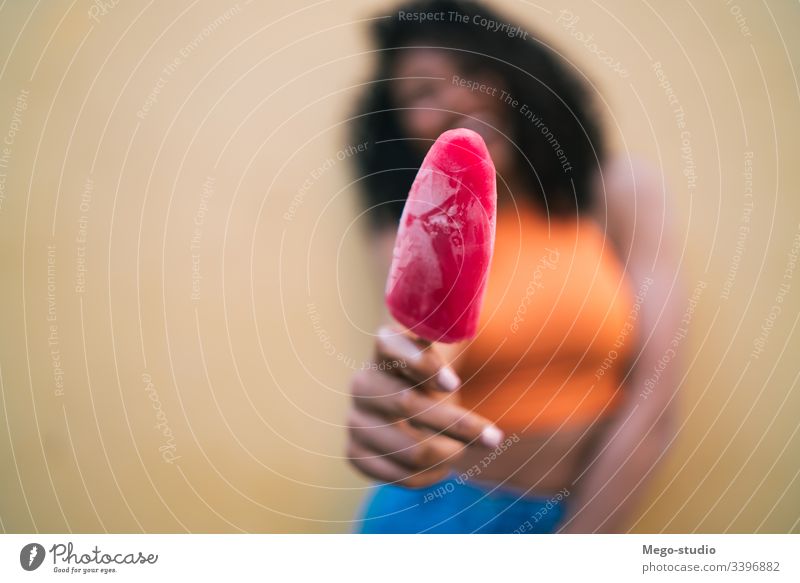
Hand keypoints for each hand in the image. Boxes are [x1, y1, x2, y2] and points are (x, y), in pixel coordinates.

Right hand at [346, 325, 503, 487]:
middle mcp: (363, 383)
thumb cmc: (434, 377)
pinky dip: (432, 474)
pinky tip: (443, 465)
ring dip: (450, 454)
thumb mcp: (445, 354)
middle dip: (457, 424)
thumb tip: (460, 347)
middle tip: (494, 438)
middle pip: (408, 405)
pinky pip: (402, 476)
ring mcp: (355, 420)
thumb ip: (452, 341)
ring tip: (463, 450)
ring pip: (412, 449)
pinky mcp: (355, 453)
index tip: (454, 384)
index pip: (392, 346)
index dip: (421, 363)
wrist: (408, 408)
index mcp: (384, 348)